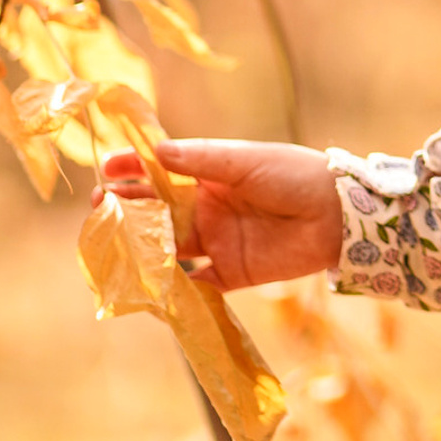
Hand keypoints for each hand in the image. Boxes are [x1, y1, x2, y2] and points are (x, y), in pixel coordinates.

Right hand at [93, 140, 343, 289]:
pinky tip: (148, 287)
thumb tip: (155, 151)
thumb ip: (202, 160)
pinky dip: (173, 289)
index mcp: (212, 176)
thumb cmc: (296, 175)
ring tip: (113, 246)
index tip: (106, 170)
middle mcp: (208, 208)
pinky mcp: (231, 272)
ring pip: (168, 248)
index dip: (134, 170)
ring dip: (141, 248)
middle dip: (127, 210)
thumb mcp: (247, 161)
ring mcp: (218, 241)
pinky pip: (195, 285)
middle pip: (157, 211)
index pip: (162, 172)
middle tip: (101, 208)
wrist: (340, 214)